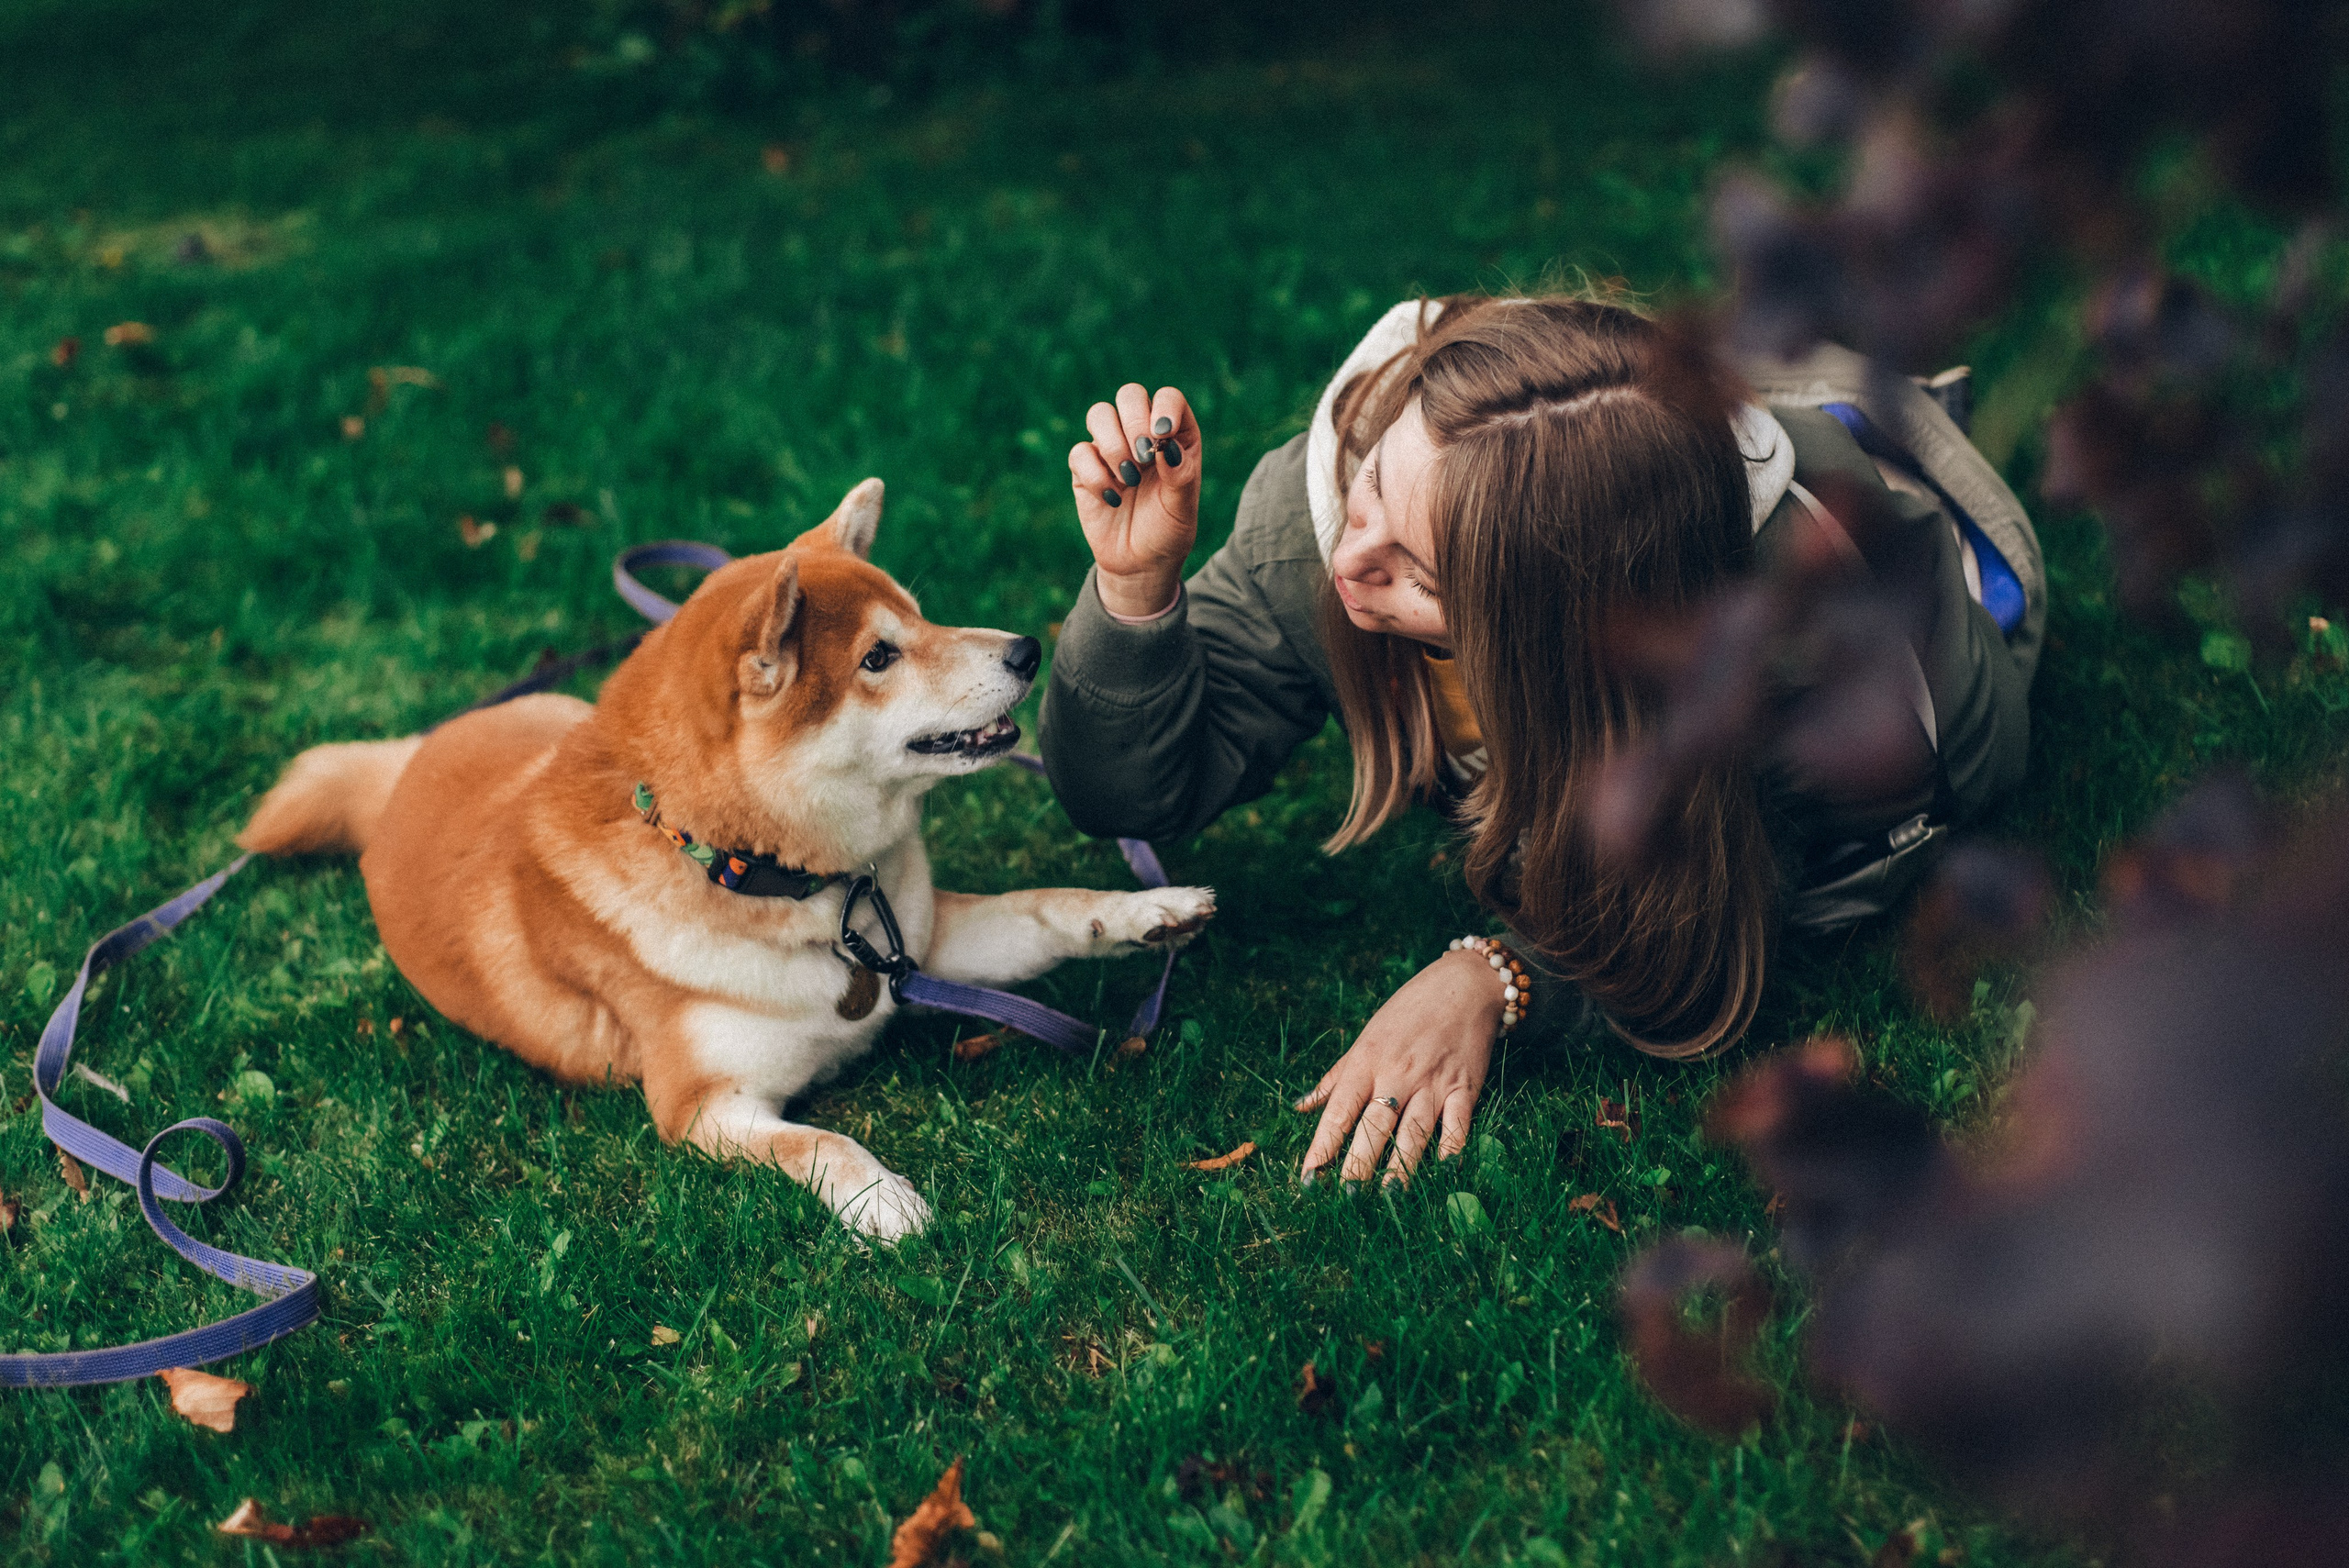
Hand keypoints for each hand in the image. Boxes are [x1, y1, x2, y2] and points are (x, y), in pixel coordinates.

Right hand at [1068, 383, 1201, 618]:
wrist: (1139, 564)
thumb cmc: (1168, 532)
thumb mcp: (1182, 509)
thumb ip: (1180, 476)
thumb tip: (1165, 446)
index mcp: (1175, 436)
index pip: (1168, 399)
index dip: (1163, 407)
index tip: (1162, 435)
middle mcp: (1142, 434)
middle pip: (1129, 395)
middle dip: (1133, 421)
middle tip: (1142, 458)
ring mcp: (1111, 447)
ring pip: (1100, 414)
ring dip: (1112, 444)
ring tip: (1128, 478)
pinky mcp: (1085, 467)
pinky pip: (1080, 452)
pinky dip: (1096, 475)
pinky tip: (1112, 498)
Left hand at [1293, 948, 1503, 1183]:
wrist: (1464, 986)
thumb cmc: (1408, 1012)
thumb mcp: (1366, 1038)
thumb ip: (1336, 1076)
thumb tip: (1301, 1106)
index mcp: (1367, 1061)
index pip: (1339, 1110)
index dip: (1323, 1146)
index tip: (1309, 1177)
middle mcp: (1397, 1074)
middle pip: (1374, 1126)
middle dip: (1359, 1163)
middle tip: (1345, 1198)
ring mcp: (1433, 1082)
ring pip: (1414, 1131)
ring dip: (1402, 1166)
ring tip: (1388, 1197)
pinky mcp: (1465, 1088)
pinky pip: (1458, 1124)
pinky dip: (1451, 1148)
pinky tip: (1444, 1172)